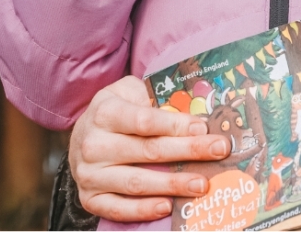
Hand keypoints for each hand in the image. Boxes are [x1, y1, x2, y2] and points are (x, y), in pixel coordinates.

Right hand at [69, 76, 230, 221]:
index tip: (203, 128)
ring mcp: (89, 174)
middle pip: (148, 150)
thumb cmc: (117, 111)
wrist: (82, 136)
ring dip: (173, 184)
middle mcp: (94, 144)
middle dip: (188, 151)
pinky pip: (117, 208)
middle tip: (218, 151)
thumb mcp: (130, 92)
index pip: (145, 121)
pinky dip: (143, 209)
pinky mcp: (89, 198)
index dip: (176, 125)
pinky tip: (168, 206)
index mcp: (105, 112)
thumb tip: (197, 112)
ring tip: (201, 184)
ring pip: (136, 182)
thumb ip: (157, 98)